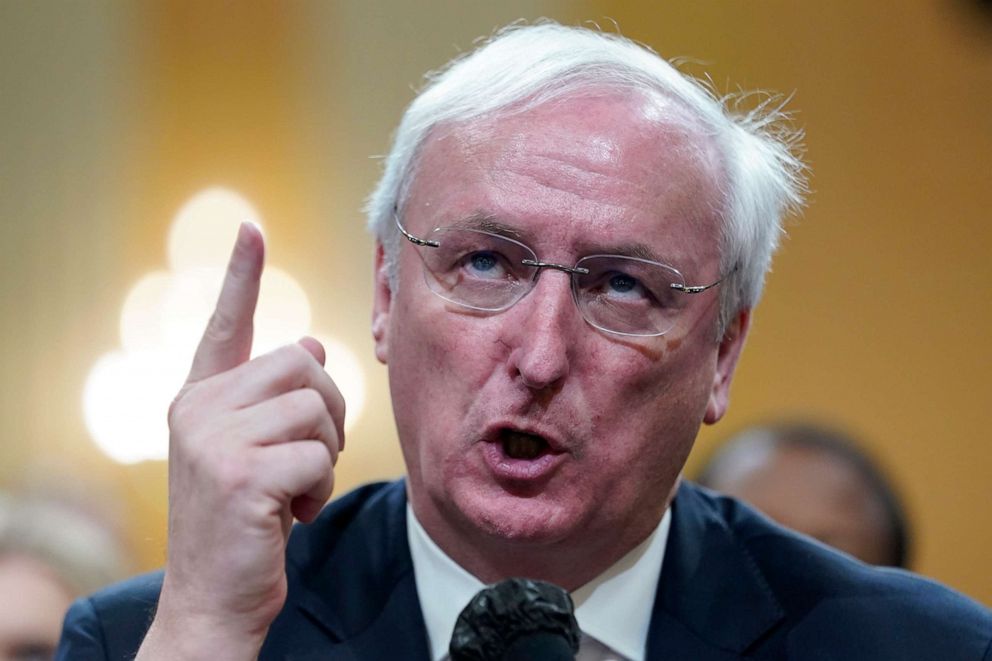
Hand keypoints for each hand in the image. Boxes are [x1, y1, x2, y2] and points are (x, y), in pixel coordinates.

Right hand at [138, 223, 343, 659]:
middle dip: (328, 410)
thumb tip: (313, 344)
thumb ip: (273, 401)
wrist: (214, 599)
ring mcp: (213, 441)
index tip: (251, 229)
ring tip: (295, 490)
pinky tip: (294, 514)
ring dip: (326, 454)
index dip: (242, 277)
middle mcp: (198, 410)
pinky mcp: (240, 475)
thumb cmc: (243, 523)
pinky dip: (321, 489)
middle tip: (310, 458)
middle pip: (302, 365)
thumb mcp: (254, 453)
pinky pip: (319, 455)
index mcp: (199, 399)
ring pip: (316, 409)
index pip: (225, 325)